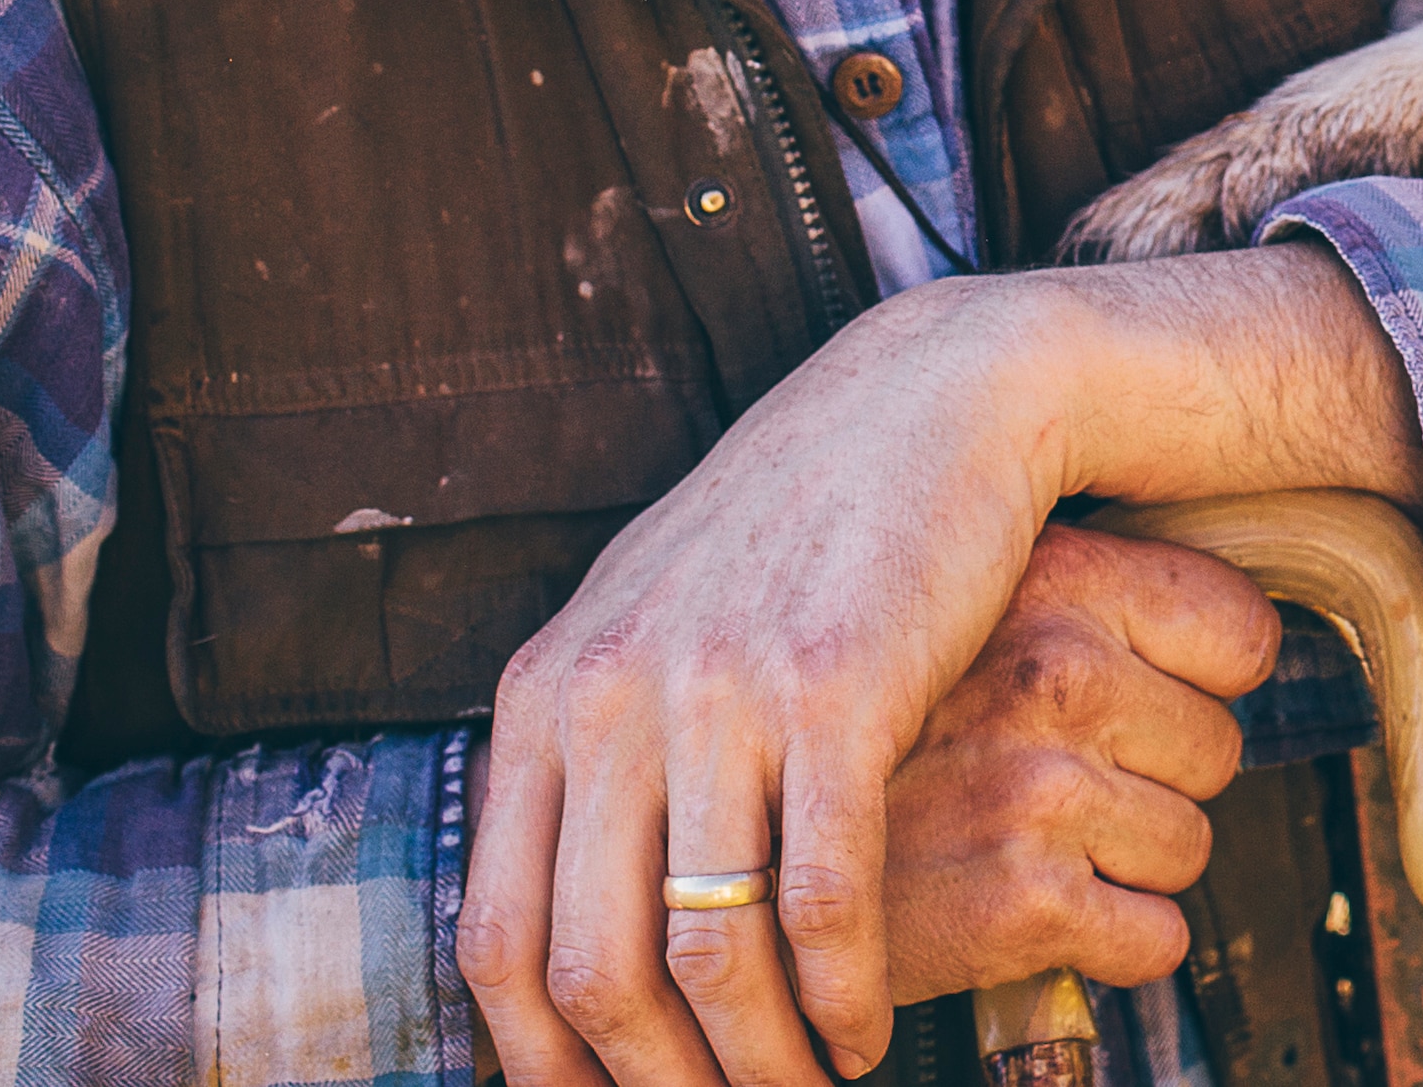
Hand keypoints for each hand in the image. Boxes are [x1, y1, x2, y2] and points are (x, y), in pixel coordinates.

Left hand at [454, 246, 1422, 1086]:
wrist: (929, 402)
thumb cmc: (794, 527)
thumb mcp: (650, 622)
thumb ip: (589, 748)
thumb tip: (547, 905)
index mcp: (543, 695)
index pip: (493, 938)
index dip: (541, 1063)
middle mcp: (608, 698)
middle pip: (589, 967)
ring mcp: (719, 692)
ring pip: (705, 951)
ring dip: (756, 1061)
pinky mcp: (836, 689)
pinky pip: (823, 895)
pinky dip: (841, 993)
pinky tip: (866, 1026)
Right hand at [879, 523, 1281, 1003]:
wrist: (752, 853)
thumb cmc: (870, 734)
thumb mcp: (964, 610)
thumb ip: (1074, 601)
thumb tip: (1223, 627)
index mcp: (1050, 580)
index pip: (1243, 632)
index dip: (1204, 685)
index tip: (1148, 707)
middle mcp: (1050, 672)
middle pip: (1219, 749)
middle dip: (1156, 785)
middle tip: (1062, 790)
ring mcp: (1036, 788)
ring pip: (1188, 847)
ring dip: (1128, 868)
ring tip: (1032, 845)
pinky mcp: (1023, 900)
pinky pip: (1156, 938)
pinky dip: (1114, 946)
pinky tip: (1037, 912)